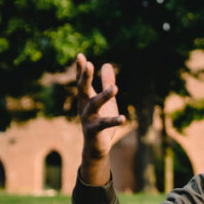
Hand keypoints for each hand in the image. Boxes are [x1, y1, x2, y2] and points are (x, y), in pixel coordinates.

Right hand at [76, 53, 125, 182]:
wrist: (95, 147)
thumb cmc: (100, 119)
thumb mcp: (105, 100)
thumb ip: (106, 82)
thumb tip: (107, 64)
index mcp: (86, 99)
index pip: (82, 81)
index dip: (81, 69)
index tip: (80, 56)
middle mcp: (84, 107)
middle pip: (83, 90)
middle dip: (85, 77)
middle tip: (89, 64)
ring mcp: (88, 119)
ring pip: (95, 106)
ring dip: (104, 96)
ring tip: (115, 88)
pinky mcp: (95, 131)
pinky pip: (105, 124)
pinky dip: (114, 120)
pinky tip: (123, 118)